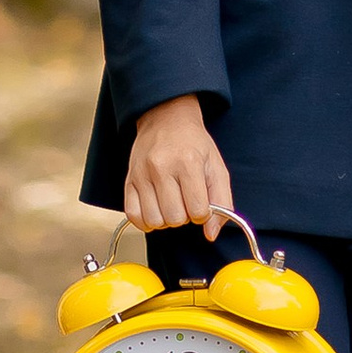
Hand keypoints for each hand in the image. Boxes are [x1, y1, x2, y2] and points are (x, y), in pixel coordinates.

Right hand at [125, 95, 233, 237]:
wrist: (166, 119)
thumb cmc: (193, 143)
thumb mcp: (216, 167)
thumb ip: (222, 201)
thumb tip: (212, 233)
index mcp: (188, 162)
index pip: (198, 211)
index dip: (202, 213)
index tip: (200, 202)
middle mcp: (162, 167)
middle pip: (175, 218)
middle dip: (185, 216)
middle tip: (185, 200)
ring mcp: (142, 174)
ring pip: (154, 221)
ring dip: (166, 219)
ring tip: (171, 203)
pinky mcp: (129, 180)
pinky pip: (133, 216)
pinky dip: (146, 220)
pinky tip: (156, 208)